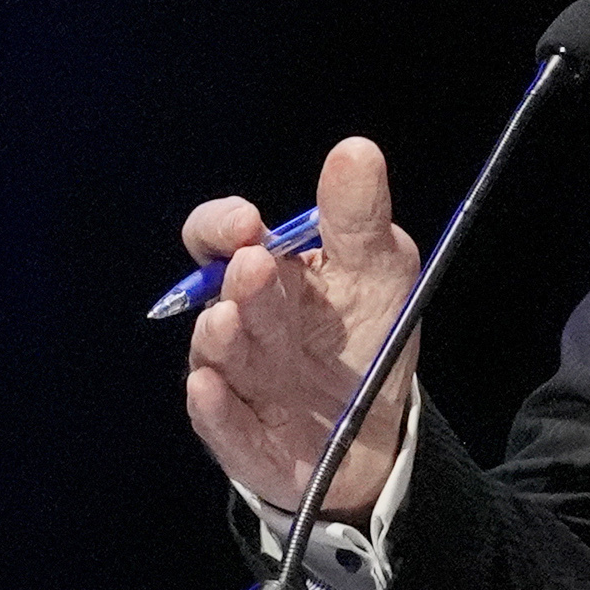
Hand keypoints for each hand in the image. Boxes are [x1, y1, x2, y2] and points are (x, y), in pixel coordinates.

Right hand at [183, 137, 418, 520]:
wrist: (376, 434)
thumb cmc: (365, 339)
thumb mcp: (379, 270)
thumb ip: (359, 217)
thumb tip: (356, 151)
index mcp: (265, 273)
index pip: (217, 239)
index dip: (221, 226)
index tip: (247, 222)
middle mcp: (241, 323)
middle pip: (225, 295)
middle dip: (239, 281)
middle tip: (253, 265)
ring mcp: (238, 381)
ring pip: (219, 356)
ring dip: (219, 338)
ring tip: (228, 321)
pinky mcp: (243, 438)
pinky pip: (222, 424)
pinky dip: (215, 409)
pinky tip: (210, 389)